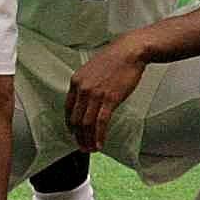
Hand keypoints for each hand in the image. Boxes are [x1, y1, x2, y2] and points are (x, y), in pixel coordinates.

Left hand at [66, 37, 147, 152]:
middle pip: (76, 120)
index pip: (68, 110)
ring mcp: (95, 94)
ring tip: (91, 148)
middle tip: (83, 146)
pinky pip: (101, 122)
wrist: (130, 51)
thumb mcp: (92, 69)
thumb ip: (86, 85)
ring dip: (88, 139)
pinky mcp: (110, 99)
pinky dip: (99, 136)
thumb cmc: (115, 59)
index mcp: (76, 82)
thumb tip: (86, 102)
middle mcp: (83, 89)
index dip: (70, 125)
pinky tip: (100, 143)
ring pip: (87, 124)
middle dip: (78, 137)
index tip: (75, 134)